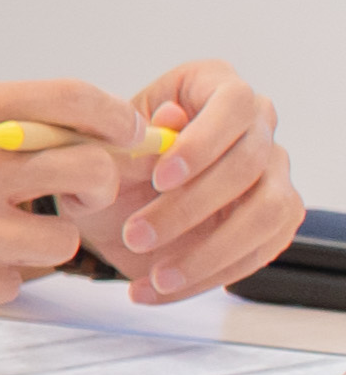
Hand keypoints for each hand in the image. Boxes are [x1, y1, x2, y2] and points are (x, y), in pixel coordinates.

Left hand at [111, 58, 304, 304]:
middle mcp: (256, 124)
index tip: (159, 178)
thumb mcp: (98, 148)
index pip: (232, 102)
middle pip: (248, 163)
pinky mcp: (276, 218)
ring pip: (266, 212)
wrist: (106, 205)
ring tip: (153, 274)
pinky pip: (261, 251)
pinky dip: (210, 277)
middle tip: (136, 235)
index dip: (201, 141)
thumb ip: (129, 134)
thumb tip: (169, 121)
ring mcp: (272, 171)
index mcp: (212, 86)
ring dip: (208, 251)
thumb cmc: (106, 163)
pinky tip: (159, 288)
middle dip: (190, 207)